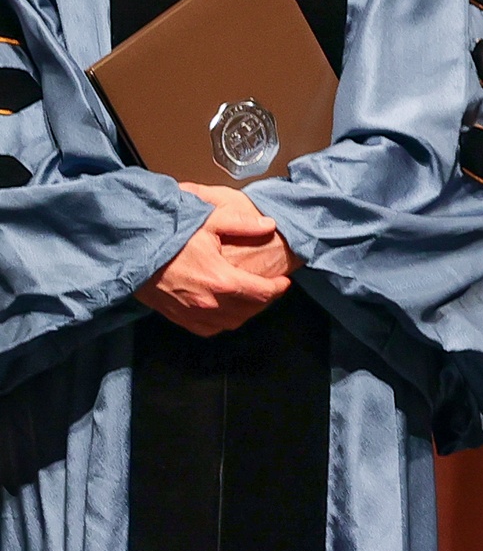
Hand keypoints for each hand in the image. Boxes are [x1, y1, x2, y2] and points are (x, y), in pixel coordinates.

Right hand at [134, 197, 289, 336]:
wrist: (130, 251)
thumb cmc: (168, 234)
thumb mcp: (207, 220)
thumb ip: (242, 224)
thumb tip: (270, 225)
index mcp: (221, 280)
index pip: (263, 292)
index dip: (278, 288)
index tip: (284, 281)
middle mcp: (209, 302)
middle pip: (250, 310)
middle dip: (265, 299)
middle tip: (270, 287)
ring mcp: (192, 313)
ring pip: (232, 322)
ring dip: (247, 312)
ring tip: (252, 298)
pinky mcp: (178, 318)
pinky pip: (209, 329)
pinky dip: (223, 322)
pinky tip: (227, 310)